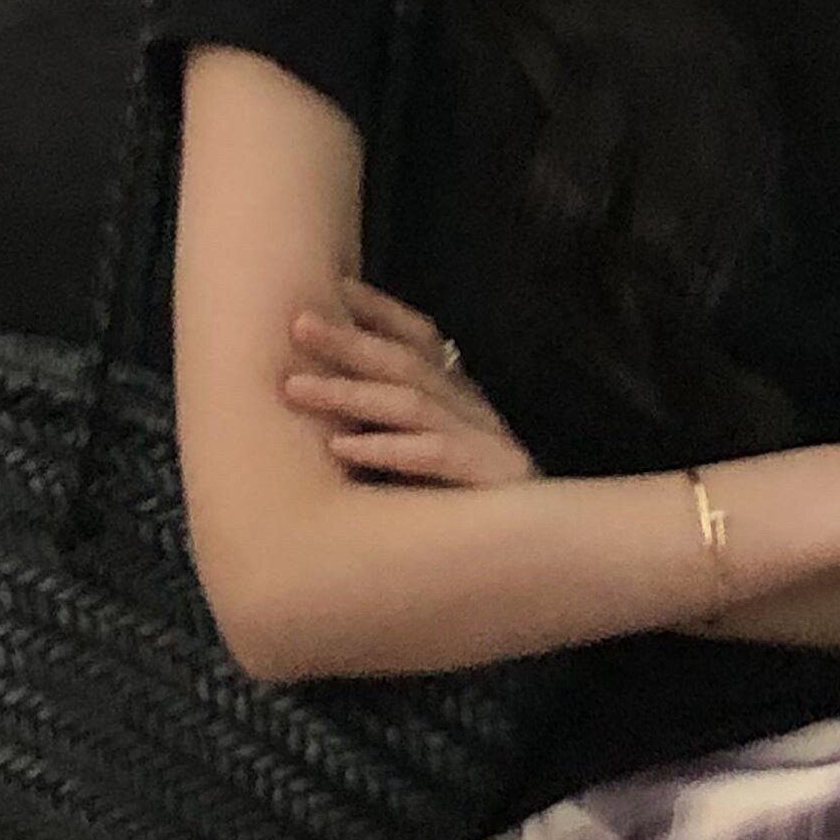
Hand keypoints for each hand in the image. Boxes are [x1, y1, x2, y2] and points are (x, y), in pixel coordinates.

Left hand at [281, 279, 539, 487]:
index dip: (378, 309)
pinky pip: (432, 456)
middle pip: (405, 361)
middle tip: (298, 324)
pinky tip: (342, 447)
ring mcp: (482, 439)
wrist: (545, 552)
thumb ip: (391, 424)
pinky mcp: (488, 477)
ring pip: (410, 403)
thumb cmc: (467, 504)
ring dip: (350, 391)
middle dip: (349, 340)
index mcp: (458, 394)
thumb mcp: (428, 453)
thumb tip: (322, 399)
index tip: (331, 287)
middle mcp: (470, 407)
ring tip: (295, 387)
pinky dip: (385, 448)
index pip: (419, 336)